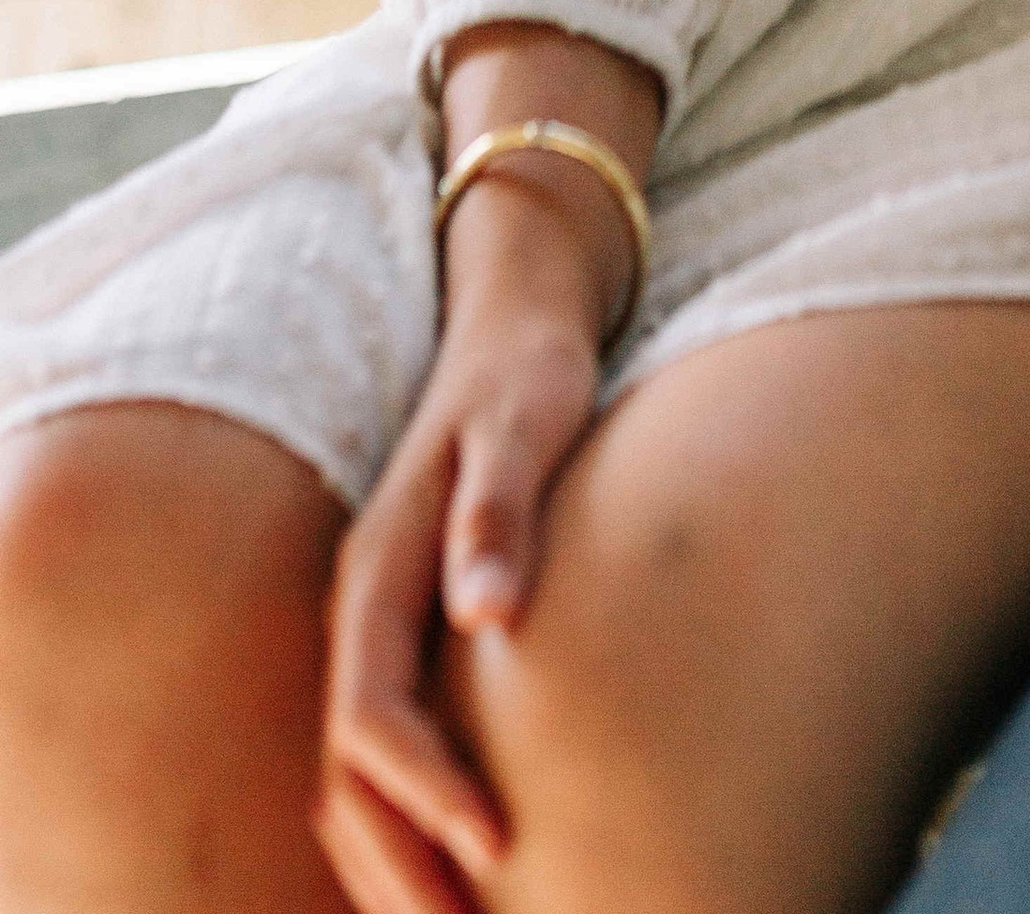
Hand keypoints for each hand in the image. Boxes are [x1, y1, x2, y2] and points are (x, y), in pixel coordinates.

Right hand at [314, 195, 601, 913]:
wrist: (511, 323)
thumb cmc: (529, 375)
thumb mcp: (528, 422)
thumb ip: (500, 510)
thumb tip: (487, 613)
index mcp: (379, 570)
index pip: (373, 715)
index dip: (427, 792)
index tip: (497, 850)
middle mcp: (361, 610)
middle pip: (348, 773)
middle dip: (399, 865)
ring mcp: (376, 626)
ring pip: (354, 775)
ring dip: (396, 858)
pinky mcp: (406, 632)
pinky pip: (381, 749)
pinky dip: (403, 818)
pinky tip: (458, 861)